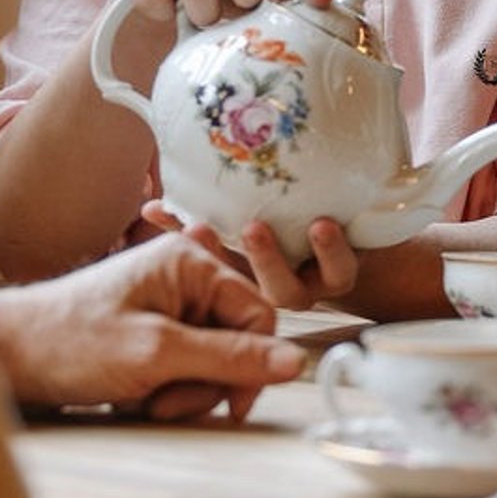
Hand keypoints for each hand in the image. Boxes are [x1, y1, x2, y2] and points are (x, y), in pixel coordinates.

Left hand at [0, 231, 307, 422]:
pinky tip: (135, 394)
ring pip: (213, 361)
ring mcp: (167, 304)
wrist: (4, 355)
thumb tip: (295, 362)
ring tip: (142, 397)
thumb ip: (230, 358)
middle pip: (237, 342)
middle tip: (163, 400)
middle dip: (207, 382)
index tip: (229, 405)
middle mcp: (183, 276)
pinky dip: (167, 389)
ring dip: (185, 391)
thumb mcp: (157, 354)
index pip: (260, 316)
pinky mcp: (153, 330)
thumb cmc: (69, 344)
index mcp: (190, 262)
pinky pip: (186, 366)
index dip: (252, 365)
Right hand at [110, 0, 333, 48]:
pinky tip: (164, 17)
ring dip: (204, 6)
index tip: (319, 3)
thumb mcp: (262, 11)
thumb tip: (342, 16)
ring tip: (205, 24)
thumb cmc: (220, 16)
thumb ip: (296, 5)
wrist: (156, 35)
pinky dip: (156, 1)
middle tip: (243, 13)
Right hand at [140, 204, 361, 313]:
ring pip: (314, 285)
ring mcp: (316, 283)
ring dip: (315, 255)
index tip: (195, 228)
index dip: (210, 255)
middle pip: (274, 290)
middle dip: (262, 260)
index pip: (226, 279)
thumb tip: (150, 207)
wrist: (339, 239)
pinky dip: (338, 249)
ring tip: (315, 226)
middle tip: (252, 229)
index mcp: (247, 284)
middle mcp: (281, 288)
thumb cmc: (272, 231)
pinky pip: (345, 268)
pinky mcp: (346, 269)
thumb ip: (189, 222)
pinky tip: (328, 223)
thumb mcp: (228, 227)